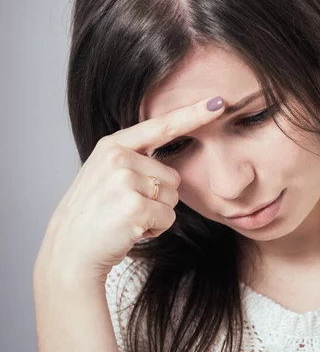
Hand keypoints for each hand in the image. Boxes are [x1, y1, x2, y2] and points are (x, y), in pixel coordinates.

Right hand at [33, 96, 224, 285]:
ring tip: (126, 218)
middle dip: (159, 197)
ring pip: (173, 197)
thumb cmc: (93, 214)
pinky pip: (168, 217)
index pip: (161, 126)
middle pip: (173, 175)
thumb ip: (133, 159)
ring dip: (157, 214)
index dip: (192, 114)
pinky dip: (156, 229)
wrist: (70, 250)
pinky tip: (130, 230)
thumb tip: (172, 162)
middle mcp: (118, 157)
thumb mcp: (105, 173)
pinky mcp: (134, 206)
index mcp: (113, 145)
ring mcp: (124, 180)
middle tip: (127, 207)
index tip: (218, 102)